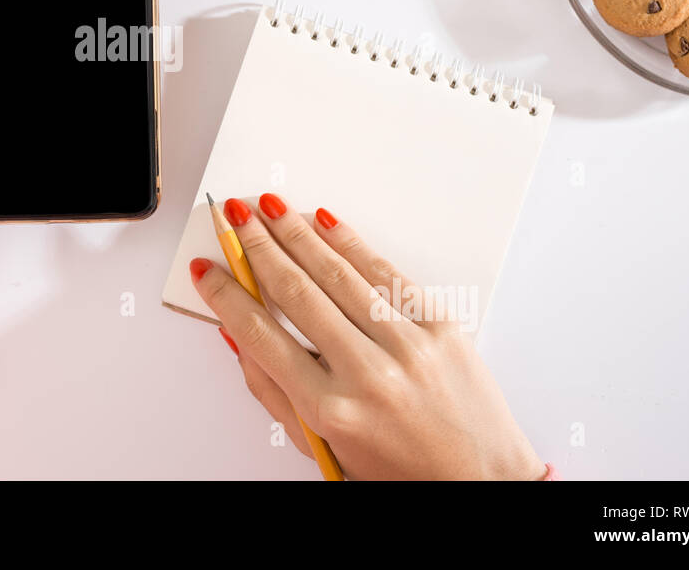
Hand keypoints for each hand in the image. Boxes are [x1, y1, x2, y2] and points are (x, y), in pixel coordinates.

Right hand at [191, 194, 544, 479]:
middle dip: (256, 247)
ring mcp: (407, 345)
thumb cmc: (400, 471)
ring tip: (268, 208)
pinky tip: (325, 221)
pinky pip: (386, 274)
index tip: (206, 270)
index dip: (226, 296)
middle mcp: (368, 373)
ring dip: (296, 233)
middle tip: (232, 217)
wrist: (481, 480)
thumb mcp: (322, 445)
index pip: (260, 335)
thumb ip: (274, 391)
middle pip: (296, 292)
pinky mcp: (440, 326)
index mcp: (330, 409)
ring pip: (338, 275)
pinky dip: (351, 243)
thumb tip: (237, 334)